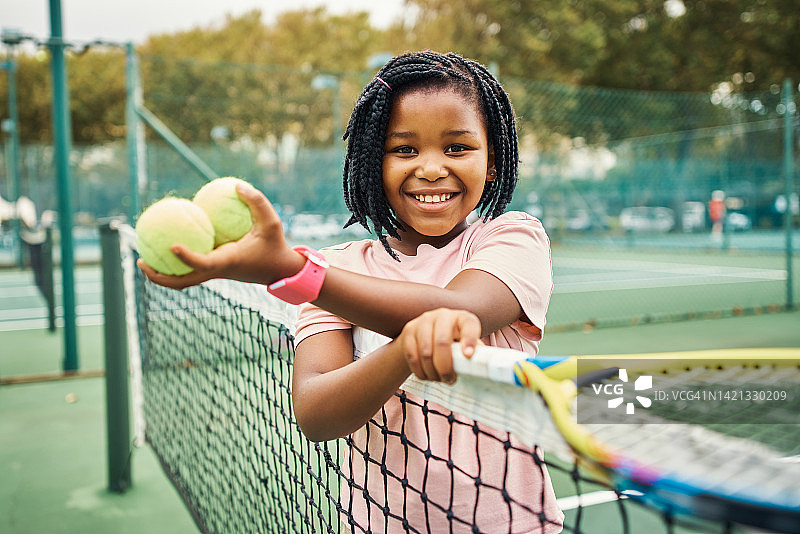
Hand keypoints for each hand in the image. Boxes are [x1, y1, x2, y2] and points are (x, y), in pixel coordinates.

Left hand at [137, 182, 305, 289]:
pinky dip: (176, 263)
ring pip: (183, 280)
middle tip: (141, 260)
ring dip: (161, 273)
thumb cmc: (275, 246)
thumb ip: (257, 202)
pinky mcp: (214, 271)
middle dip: (159, 276)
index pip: (204, 263)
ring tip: (143, 257)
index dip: (187, 257)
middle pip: (183, 282)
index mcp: (228, 262)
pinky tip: (167, 246)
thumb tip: (236, 185)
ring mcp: (214, 274)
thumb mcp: (272, 222)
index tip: (172, 245)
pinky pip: (190, 269)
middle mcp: (217, 271)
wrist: (279, 269)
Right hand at [397, 308, 480, 384]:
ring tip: (439, 379)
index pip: (469, 324)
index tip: (468, 356)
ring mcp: (423, 322)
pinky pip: (413, 356)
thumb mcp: (465, 345)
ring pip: (426, 352)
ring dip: (433, 371)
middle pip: (442, 342)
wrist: (423, 337)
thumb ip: (475, 353)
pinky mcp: (409, 332)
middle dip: (446, 366)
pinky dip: (420, 371)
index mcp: (462, 318)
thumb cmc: (452, 344)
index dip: (469, 340)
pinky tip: (427, 376)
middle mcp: (443, 316)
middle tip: (450, 380)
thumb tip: (484, 368)